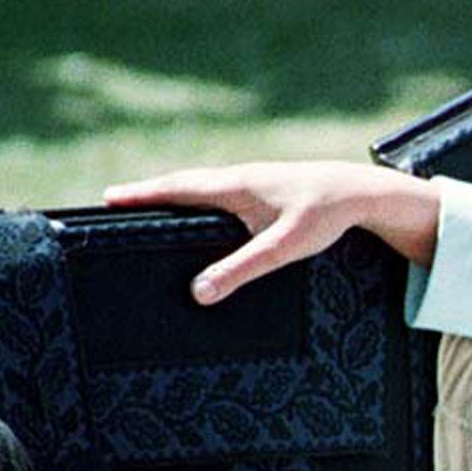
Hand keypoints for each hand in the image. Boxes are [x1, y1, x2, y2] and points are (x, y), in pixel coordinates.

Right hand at [104, 160, 439, 303]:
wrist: (364, 192)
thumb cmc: (325, 216)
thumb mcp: (282, 247)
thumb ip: (241, 269)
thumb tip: (198, 292)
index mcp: (236, 186)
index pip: (178, 189)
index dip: (142, 194)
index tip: (108, 198)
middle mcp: (240, 178)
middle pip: (185, 184)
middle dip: (149, 192)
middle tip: (115, 199)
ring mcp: (254, 181)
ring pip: (204, 186)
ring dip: (174, 192)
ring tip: (149, 205)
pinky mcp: (268, 188)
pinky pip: (222, 191)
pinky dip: (200, 197)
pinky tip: (202, 213)